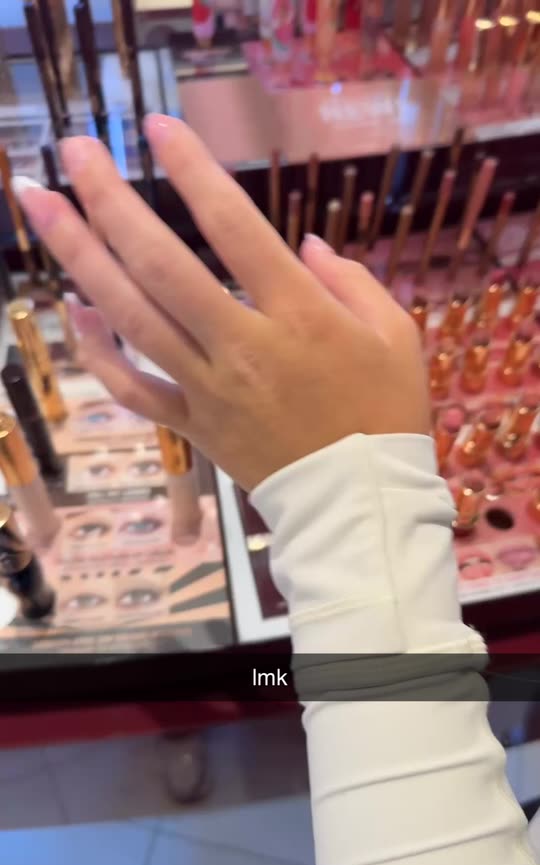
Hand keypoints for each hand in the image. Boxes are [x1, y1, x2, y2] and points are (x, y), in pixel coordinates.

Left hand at [15, 115, 429, 489]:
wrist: (359, 506)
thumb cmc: (386, 415)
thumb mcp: (395, 336)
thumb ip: (351, 279)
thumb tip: (303, 244)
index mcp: (300, 316)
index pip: (236, 228)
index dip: (193, 172)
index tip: (157, 128)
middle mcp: (243, 347)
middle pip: (163, 267)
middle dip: (112, 203)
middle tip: (76, 151)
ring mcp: (209, 389)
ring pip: (134, 320)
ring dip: (81, 258)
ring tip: (41, 206)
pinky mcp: (192, 427)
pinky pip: (133, 389)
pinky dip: (98, 352)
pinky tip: (73, 309)